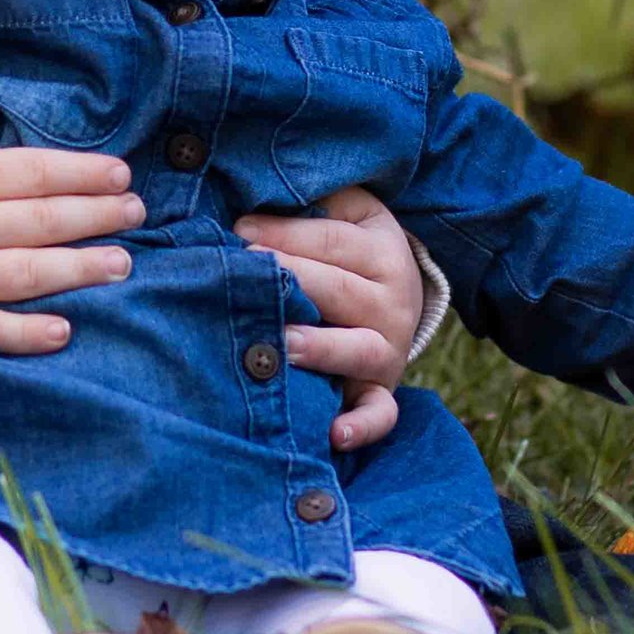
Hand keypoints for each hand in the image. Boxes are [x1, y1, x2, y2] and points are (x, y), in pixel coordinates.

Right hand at [0, 65, 143, 355]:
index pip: (30, 173)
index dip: (80, 173)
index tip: (121, 174)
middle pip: (39, 221)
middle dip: (95, 217)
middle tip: (138, 215)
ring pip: (25, 274)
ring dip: (78, 269)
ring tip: (122, 265)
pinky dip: (25, 332)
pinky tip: (63, 330)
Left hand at [232, 188, 422, 453]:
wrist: (396, 294)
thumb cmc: (348, 247)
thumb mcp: (345, 211)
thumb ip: (308, 199)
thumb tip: (249, 199)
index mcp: (381, 248)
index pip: (330, 240)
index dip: (283, 232)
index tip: (238, 230)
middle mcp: (392, 300)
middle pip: (338, 289)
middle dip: (291, 280)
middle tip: (244, 273)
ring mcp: (388, 349)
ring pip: (359, 348)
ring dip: (321, 348)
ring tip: (283, 344)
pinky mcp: (381, 390)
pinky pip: (379, 412)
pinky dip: (362, 426)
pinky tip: (335, 434)